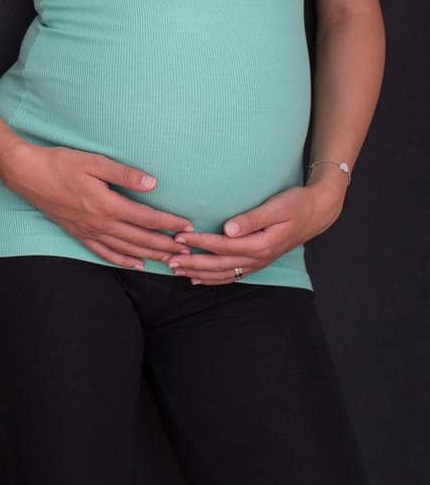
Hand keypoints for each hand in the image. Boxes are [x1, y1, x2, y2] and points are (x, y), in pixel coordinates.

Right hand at [0, 143, 192, 268]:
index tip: (187, 226)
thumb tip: (152, 183)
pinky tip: (135, 265)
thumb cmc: (60, 163)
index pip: (146, 218)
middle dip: (166, 245)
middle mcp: (100, 223)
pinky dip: (123, 261)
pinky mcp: (79, 234)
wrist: (27, 174)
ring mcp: (89, 232)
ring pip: (126, 249)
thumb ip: (124, 174)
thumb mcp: (94, 162)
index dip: (169, 223)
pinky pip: (105, 253)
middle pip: (140, 239)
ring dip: (150, 255)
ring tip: (170, 260)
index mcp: (107, 204)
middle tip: (187, 250)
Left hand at [166, 170, 347, 283]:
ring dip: (198, 273)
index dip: (200, 242)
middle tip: (168, 259)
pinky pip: (232, 276)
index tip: (178, 237)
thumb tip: (228, 228)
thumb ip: (251, 219)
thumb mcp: (276, 207)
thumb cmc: (295, 205)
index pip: (223, 246)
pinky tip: (197, 279)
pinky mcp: (257, 262)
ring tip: (176, 270)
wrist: (316, 213)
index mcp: (260, 244)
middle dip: (192, 263)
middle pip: (219, 265)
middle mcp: (258, 258)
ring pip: (223, 274)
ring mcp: (257, 263)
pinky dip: (213, 279)